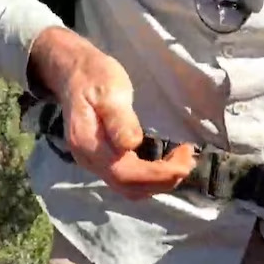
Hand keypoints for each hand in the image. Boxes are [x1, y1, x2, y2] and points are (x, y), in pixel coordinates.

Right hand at [28, 27, 195, 199]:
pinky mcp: (104, 162)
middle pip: (130, 187)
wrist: (75, 74)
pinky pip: (129, 181)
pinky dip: (152, 179)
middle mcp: (89, 160)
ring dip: (160, 182)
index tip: (185, 157)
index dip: (159, 173)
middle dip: (165, 179)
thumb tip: (131, 145)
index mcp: (88, 144)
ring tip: (182, 161)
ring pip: (131, 189)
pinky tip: (167, 164)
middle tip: (189, 158)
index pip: (126, 174)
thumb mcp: (110, 90)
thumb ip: (119, 119)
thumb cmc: (95, 77)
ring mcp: (95, 164)